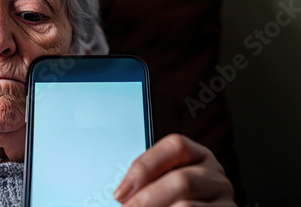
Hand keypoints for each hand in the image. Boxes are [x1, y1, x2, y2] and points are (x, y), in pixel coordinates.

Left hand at [113, 134, 235, 206]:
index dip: (145, 166)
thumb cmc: (172, 199)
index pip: (176, 145)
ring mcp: (225, 199)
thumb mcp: (163, 184)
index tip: (121, 191)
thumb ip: (148, 182)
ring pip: (186, 206)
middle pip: (182, 180)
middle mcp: (214, 175)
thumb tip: (122, 192)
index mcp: (197, 156)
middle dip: (147, 199)